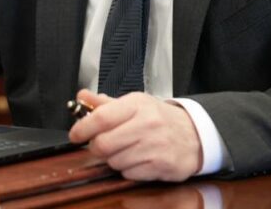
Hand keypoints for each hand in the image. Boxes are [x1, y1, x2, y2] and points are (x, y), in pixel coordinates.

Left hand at [68, 89, 201, 181]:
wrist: (195, 135)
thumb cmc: (160, 119)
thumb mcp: (136, 104)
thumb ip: (106, 103)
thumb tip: (81, 97)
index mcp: (138, 105)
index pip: (101, 117)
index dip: (82, 128)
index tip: (75, 134)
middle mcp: (147, 124)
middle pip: (104, 144)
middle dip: (96, 147)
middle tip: (101, 144)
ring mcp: (155, 146)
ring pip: (114, 161)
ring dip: (113, 159)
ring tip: (125, 150)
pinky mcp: (161, 166)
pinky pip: (129, 174)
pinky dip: (128, 170)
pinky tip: (137, 160)